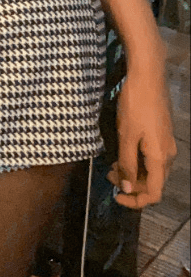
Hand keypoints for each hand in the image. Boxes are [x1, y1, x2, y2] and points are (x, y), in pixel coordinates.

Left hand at [109, 63, 176, 208]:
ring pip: (151, 169)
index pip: (154, 194)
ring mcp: (166, 142)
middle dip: (131, 185)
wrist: (147, 75)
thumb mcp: (126, 136)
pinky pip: (151, 155)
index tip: (116, 196)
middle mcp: (168, 154)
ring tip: (112, 164)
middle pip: (153, 182)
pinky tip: (122, 151)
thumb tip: (128, 189)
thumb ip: (127, 165)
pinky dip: (137, 159)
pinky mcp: (161, 133)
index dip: (135, 201)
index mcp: (160, 158)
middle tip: (109, 175)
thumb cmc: (136, 104)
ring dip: (133, 171)